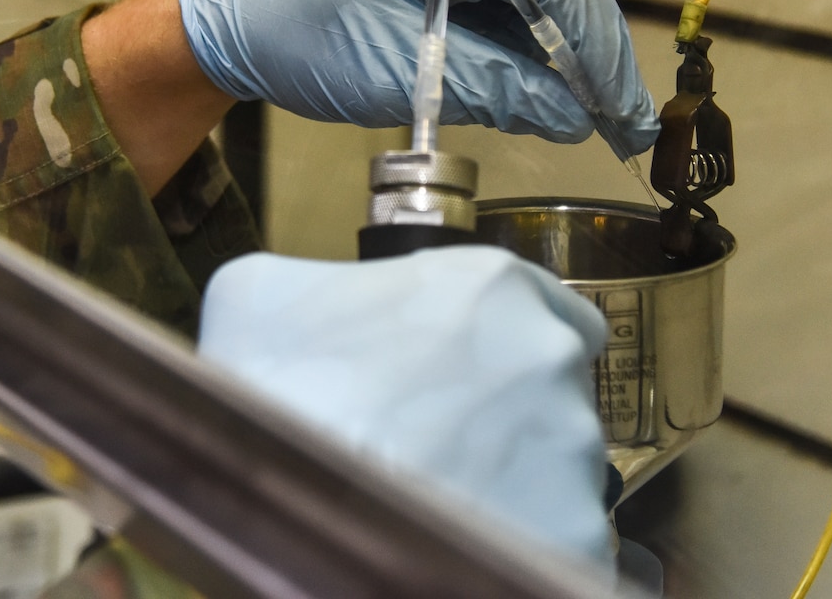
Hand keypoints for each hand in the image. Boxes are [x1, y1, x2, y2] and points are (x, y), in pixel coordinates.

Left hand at [178, 0, 657, 147]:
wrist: (232, 17)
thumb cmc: (296, 33)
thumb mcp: (396, 71)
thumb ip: (494, 88)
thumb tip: (574, 117)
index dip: (598, 48)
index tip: (625, 115)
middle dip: (594, 53)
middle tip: (626, 127)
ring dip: (571, 49)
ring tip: (600, 118)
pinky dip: (537, 40)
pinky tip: (555, 89)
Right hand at [197, 246, 615, 571]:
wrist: (278, 492)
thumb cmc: (268, 381)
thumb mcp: (260, 290)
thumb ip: (324, 284)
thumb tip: (321, 310)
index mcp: (494, 285)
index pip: (555, 312)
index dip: (508, 352)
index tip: (466, 382)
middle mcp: (549, 356)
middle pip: (555, 393)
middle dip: (507, 420)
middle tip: (431, 446)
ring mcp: (570, 449)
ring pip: (557, 471)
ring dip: (512, 484)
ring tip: (433, 501)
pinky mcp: (571, 536)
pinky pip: (559, 543)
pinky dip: (517, 548)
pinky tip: (449, 546)